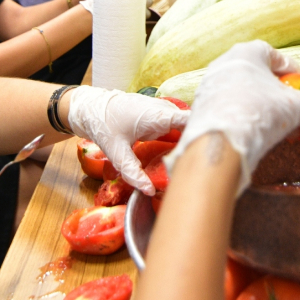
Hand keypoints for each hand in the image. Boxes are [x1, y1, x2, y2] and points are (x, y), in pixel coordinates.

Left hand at [68, 86, 190, 194]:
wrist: (91, 107)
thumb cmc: (103, 124)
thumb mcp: (116, 151)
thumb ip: (133, 171)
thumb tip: (149, 191)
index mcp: (158, 114)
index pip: (190, 119)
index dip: (202, 132)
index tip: (209, 151)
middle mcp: (164, 111)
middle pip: (190, 125)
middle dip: (196, 142)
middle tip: (201, 165)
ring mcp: (162, 112)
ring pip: (184, 126)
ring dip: (188, 141)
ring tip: (193, 163)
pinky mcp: (158, 117)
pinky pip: (176, 127)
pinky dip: (180, 140)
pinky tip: (180, 155)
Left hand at [164, 41, 299, 192]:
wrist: (221, 142)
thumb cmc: (258, 111)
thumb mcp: (296, 108)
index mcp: (248, 52)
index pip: (274, 55)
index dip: (291, 71)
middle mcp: (225, 64)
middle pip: (257, 75)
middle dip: (276, 92)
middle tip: (292, 108)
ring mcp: (209, 87)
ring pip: (242, 92)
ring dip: (260, 106)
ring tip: (276, 125)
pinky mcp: (201, 109)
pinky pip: (229, 108)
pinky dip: (244, 117)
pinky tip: (255, 133)